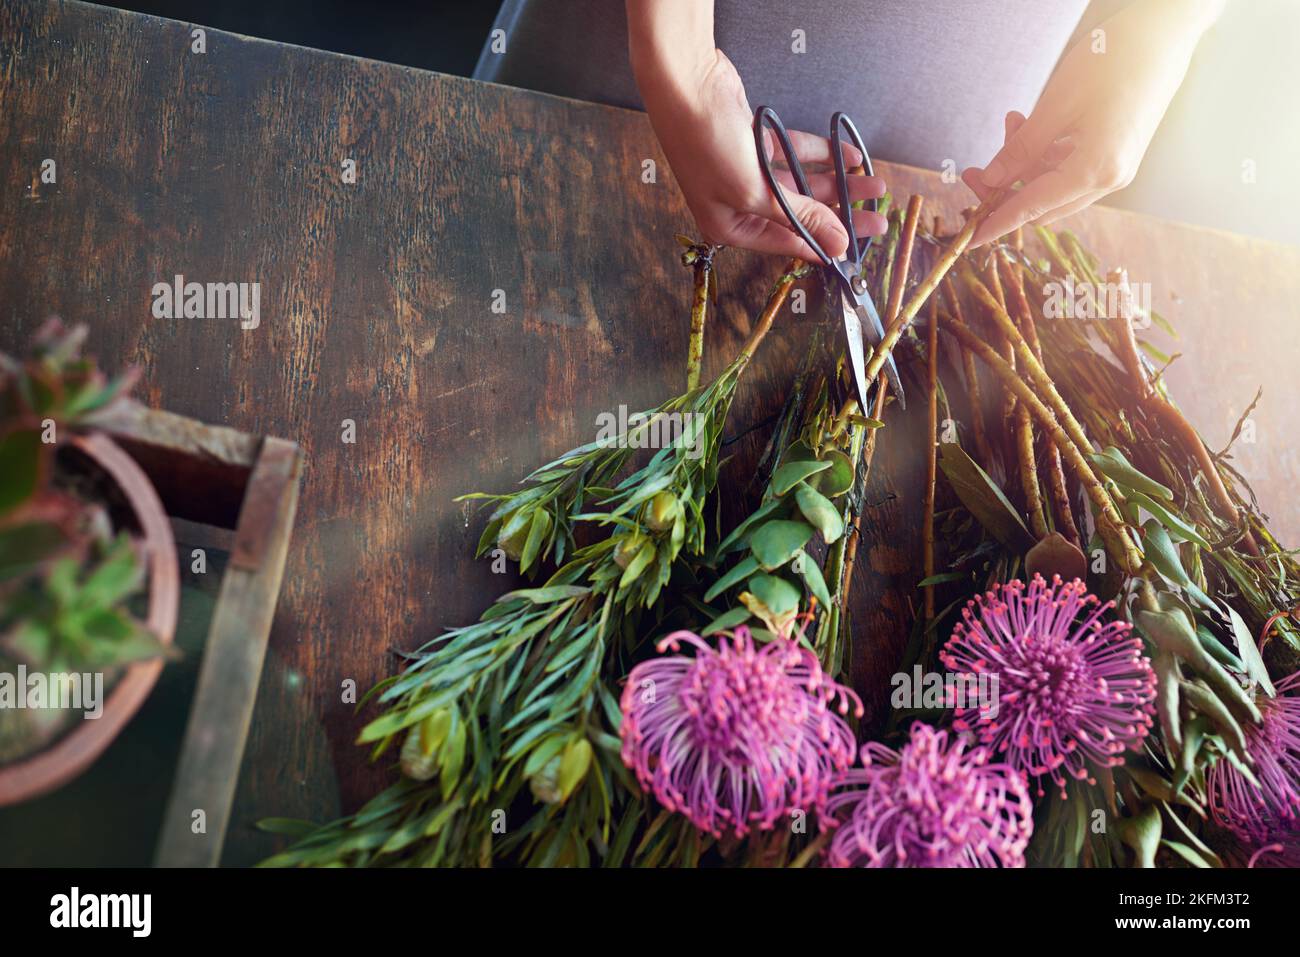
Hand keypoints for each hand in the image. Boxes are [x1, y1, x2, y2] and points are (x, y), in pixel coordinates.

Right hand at [633, 47, 885, 260]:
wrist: (684, 84)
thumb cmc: (708, 145)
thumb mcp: (756, 192)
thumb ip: (800, 217)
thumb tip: (837, 245)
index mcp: (729, 227)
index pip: (787, 243)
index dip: (824, 245)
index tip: (859, 247)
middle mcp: (737, 203)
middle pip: (799, 214)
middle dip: (840, 213)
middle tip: (877, 218)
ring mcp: (746, 171)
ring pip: (801, 184)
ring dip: (837, 184)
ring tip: (873, 184)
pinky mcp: (754, 143)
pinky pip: (794, 154)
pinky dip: (820, 155)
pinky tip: (849, 157)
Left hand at [963, 0, 1222, 245]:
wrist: (1163, 36)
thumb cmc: (1111, 62)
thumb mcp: (1055, 107)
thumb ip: (1020, 150)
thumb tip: (990, 181)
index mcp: (1096, 170)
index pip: (1033, 208)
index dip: (998, 223)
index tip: (969, 239)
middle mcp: (1110, 179)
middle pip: (1042, 204)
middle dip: (1005, 191)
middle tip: (974, 171)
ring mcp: (1116, 169)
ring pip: (1054, 187)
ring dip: (1025, 167)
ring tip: (1012, 122)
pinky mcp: (1116, 156)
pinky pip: (1070, 170)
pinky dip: (1045, 156)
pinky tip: (1031, 125)